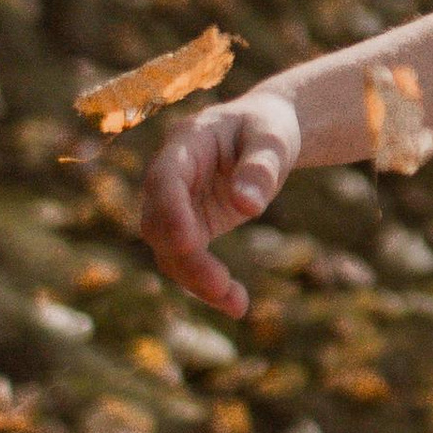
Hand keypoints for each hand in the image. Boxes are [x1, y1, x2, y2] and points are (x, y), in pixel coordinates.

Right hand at [139, 90, 301, 315]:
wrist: (264, 132)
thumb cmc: (267, 128)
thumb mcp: (274, 138)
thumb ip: (261, 166)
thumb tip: (248, 208)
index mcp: (185, 143)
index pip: (164, 179)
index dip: (171, 212)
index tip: (190, 243)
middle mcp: (171, 176)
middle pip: (159, 224)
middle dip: (186, 258)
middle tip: (223, 285)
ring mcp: (177, 204)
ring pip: (169, 251)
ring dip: (196, 281)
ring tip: (238, 305)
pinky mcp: (190, 226)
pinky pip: (188, 261)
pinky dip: (208, 285)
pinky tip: (236, 304)